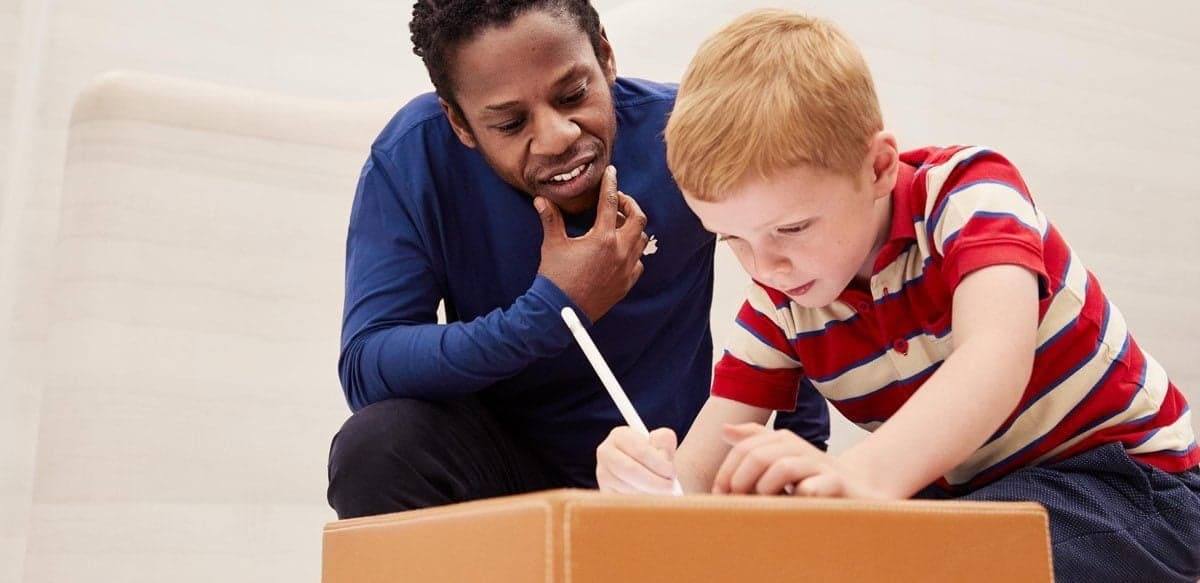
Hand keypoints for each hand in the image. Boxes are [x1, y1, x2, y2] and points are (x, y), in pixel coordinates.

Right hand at [535, 165, 648, 321]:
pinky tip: (620, 252)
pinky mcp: (626, 284)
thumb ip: (551, 219)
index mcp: (602, 238)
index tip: (611, 173)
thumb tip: (541, 200)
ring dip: (632, 228)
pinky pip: (638, 263)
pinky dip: (632, 253)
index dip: (610, 184)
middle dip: (630, 205)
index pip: (610, 202)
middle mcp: (619, 251)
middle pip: (638, 218)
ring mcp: (626, 269)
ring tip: (618, 225)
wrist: (560, 312)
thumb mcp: (553, 245)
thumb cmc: (555, 278)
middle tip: (618, 201)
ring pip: (641, 240)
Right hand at [596, 426, 677, 494]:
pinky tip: (650, 499)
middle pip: (631, 470)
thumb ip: (665, 441)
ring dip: (650, 494)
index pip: (641, 451)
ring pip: (627, 488)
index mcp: (620, 435)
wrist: (646, 474)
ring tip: (662, 493)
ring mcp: (602, 474)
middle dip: (655, 481)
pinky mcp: (604, 493)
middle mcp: (606, 453)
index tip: (672, 473)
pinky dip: (641, 504)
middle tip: (670, 488)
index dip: (659, 464)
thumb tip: (663, 453)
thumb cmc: (655, 459)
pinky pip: (623, 502)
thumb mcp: (662, 446)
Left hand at [712, 423, 887, 498]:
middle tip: (735, 501)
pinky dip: (802, 495)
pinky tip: (795, 504)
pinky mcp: (840, 485)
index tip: (719, 494)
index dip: (728, 470)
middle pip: (762, 456)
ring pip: (785, 467)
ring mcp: (822, 466)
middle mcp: (802, 449)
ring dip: (766, 488)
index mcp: (784, 442)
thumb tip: (724, 429)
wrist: (861, 490)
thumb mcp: (781, 459)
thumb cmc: (813, 478)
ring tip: (762, 505)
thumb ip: (754, 443)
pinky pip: (816, 487)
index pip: (747, 448)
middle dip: (741, 480)